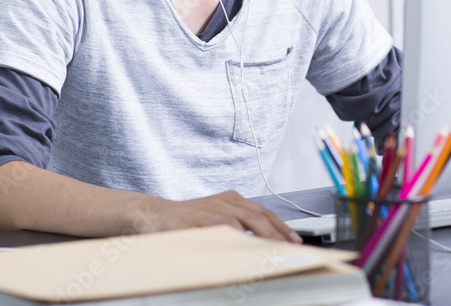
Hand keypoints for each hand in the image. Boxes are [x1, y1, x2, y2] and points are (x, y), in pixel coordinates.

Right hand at [144, 190, 302, 243]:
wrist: (156, 214)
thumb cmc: (190, 218)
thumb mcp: (217, 215)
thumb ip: (239, 224)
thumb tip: (264, 241)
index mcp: (232, 199)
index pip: (264, 212)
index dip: (281, 226)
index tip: (294, 239)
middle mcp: (224, 202)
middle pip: (257, 216)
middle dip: (276, 233)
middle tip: (288, 247)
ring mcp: (210, 211)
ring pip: (241, 223)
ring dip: (258, 237)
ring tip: (272, 251)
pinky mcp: (196, 222)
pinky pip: (218, 231)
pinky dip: (233, 240)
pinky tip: (243, 250)